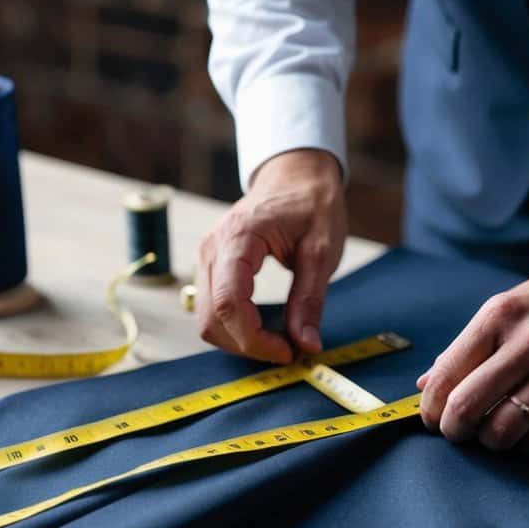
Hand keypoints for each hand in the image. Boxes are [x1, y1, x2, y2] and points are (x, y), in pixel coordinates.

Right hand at [196, 149, 345, 362]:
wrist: (295, 176)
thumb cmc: (311, 204)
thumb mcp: (322, 251)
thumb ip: (310, 300)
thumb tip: (307, 344)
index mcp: (238, 239)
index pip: (228, 303)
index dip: (255, 339)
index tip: (288, 352)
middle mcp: (212, 249)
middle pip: (211, 319)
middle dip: (248, 344)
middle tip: (288, 349)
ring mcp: (206, 257)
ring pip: (206, 319)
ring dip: (240, 340)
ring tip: (280, 339)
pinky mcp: (211, 266)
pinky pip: (212, 308)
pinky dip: (235, 327)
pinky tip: (264, 326)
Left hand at [417, 261, 528, 452]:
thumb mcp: (511, 307)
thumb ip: (469, 345)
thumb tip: (426, 384)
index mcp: (500, 315)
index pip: (447, 372)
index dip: (430, 406)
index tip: (433, 418)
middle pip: (468, 404)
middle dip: (454, 429)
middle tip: (458, 433)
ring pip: (504, 429)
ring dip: (491, 441)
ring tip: (494, 434)